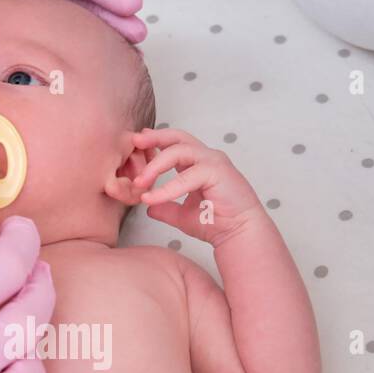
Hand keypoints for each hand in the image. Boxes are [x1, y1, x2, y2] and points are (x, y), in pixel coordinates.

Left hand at [125, 128, 266, 246]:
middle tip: (134, 142)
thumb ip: (166, 208)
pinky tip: (153, 198)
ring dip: (156, 165)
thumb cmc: (217, 223)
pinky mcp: (218, 172)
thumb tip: (148, 207)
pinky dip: (167, 187)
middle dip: (154, 138)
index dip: (155, 141)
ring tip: (139, 182)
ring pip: (180, 151)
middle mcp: (207, 158)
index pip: (174, 144)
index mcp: (198, 164)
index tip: (137, 144)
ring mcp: (214, 162)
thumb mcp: (182, 215)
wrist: (238, 235)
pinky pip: (188, 175)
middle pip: (177, 137)